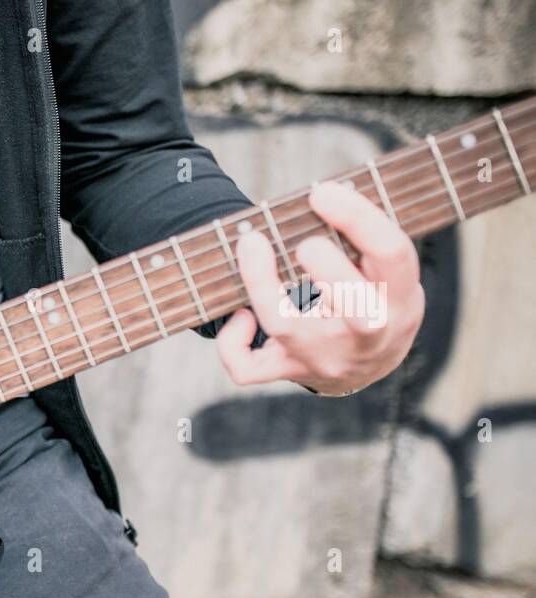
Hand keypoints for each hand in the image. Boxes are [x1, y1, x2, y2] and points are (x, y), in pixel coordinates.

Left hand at [216, 181, 425, 394]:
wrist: (367, 369)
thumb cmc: (373, 300)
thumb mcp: (389, 274)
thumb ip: (366, 241)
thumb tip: (322, 196)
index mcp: (399, 299)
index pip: (391, 254)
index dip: (358, 218)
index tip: (322, 192)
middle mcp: (366, 333)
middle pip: (350, 302)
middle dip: (324, 265)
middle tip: (305, 242)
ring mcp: (324, 356)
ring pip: (286, 327)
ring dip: (261, 284)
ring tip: (252, 244)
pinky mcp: (288, 370)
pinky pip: (249, 366)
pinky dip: (233, 341)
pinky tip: (241, 314)